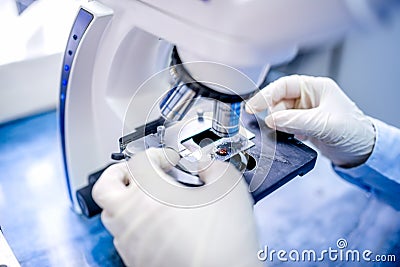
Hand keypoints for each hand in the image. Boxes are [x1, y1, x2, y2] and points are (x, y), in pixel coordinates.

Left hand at [92, 147, 262, 266]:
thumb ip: (213, 166)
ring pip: (110, 213)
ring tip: (148, 199)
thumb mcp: (229, 188)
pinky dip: (133, 225)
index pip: (140, 160)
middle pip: (106, 185)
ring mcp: (131, 241)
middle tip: (137, 172)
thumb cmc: (224, 240)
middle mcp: (133, 216)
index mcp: (153, 192)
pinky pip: (123, 237)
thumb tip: (204, 165)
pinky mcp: (135, 260)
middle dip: (120, 172)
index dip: (157, 154)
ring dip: (125, 200)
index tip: (169, 160)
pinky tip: (157, 225)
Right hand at [246, 75, 374, 167]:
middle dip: (271, 112)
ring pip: (279, 114)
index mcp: (315, 87)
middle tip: (265, 125)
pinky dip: (281, 132)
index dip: (266, 95)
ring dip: (277, 124)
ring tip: (281, 133)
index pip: (283, 86)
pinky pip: (284, 125)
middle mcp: (308, 97)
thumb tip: (271, 120)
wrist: (362, 152)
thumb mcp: (324, 124)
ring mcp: (305, 111)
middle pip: (278, 100)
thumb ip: (295, 121)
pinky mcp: (302, 125)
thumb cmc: (354, 132)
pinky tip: (289, 137)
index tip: (253, 107)